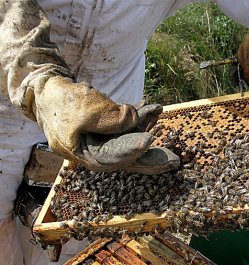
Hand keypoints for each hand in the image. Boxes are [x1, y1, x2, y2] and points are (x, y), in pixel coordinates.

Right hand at [33, 76, 179, 173]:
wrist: (46, 91)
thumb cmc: (61, 101)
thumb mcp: (85, 108)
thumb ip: (112, 118)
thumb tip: (135, 120)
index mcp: (84, 154)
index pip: (113, 157)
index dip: (132, 149)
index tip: (150, 140)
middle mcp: (94, 153)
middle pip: (127, 159)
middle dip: (151, 159)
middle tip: (174, 161)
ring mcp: (101, 143)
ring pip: (130, 143)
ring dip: (147, 129)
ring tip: (162, 119)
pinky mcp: (105, 132)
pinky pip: (126, 131)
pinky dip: (139, 121)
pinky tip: (153, 112)